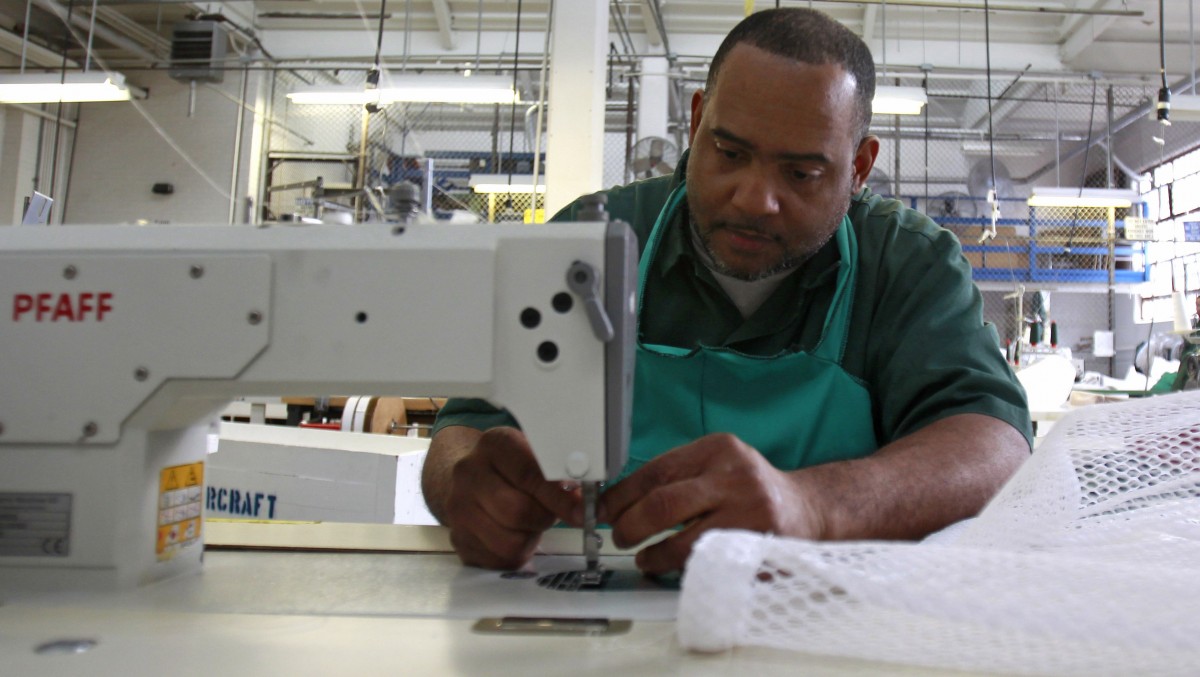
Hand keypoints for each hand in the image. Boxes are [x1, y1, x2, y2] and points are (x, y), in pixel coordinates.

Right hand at [440, 427, 581, 568]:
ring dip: (529, 539)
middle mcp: (469, 473)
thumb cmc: (513, 469)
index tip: (581, 511)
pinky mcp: (458, 538)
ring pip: (509, 542)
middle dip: (544, 518)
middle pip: (518, 511)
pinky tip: (514, 535)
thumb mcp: (535, 456)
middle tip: (550, 513)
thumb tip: (586, 499)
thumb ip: (559, 474)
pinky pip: (499, 560)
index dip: (560, 497)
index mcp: (494, 444)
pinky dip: (515, 554)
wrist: (471, 479)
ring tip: (529, 524)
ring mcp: (458, 507)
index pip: (530, 474)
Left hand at [600, 433, 819, 574]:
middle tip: (620, 536)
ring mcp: (748, 513)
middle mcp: (734, 476)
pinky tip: (670, 568)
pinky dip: (679, 570)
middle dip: (630, 526)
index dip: (621, 495)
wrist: (806, 510)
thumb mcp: (718, 466)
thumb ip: (677, 477)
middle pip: (663, 504)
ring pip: (682, 542)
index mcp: (717, 450)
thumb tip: (618, 500)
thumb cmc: (750, 491)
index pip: (655, 471)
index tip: (603, 510)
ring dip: (652, 555)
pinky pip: (705, 564)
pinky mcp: (756, 548)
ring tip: (644, 557)